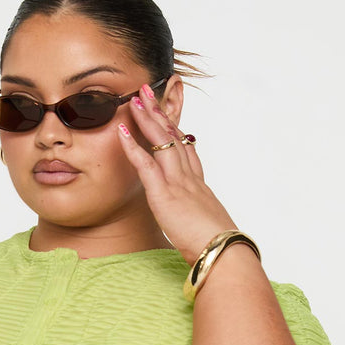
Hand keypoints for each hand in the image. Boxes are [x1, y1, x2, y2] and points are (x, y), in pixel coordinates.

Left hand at [117, 83, 238, 264]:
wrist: (223, 253)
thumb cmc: (217, 248)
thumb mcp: (208, 229)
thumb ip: (199, 220)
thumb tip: (198, 228)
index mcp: (199, 187)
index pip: (187, 151)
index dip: (176, 130)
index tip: (168, 115)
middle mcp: (190, 178)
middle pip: (174, 137)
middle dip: (160, 112)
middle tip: (148, 91)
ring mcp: (178, 183)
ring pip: (161, 142)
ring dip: (147, 118)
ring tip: (135, 98)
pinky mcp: (165, 194)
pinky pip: (146, 164)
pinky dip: (132, 146)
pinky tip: (121, 131)